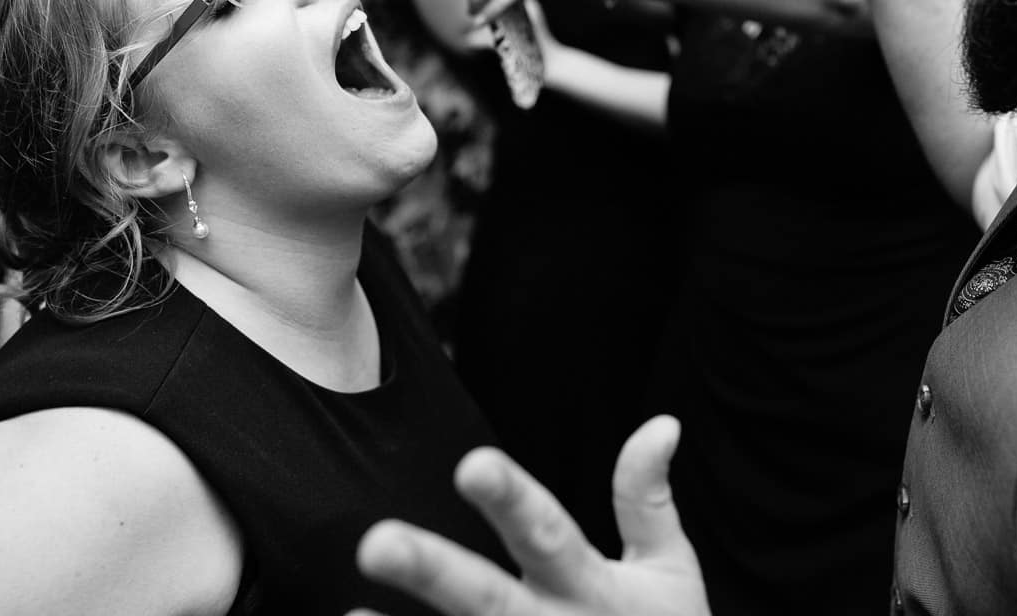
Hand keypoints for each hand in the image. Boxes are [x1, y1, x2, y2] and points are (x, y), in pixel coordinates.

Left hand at [349, 416, 709, 615]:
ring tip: (346, 615)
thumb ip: (646, 500)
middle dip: (434, 572)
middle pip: (488, 603)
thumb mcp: (669, 572)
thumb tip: (663, 421)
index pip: (549, 535)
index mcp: (594, 589)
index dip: (512, 501)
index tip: (472, 463)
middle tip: (376, 542)